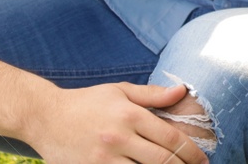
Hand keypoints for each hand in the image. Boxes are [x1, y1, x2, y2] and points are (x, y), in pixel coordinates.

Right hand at [24, 82, 207, 163]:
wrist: (44, 117)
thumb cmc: (86, 102)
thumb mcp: (120, 91)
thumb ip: (153, 95)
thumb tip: (182, 92)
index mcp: (130, 116)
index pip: (170, 138)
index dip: (191, 152)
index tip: (202, 160)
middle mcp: (119, 138)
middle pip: (161, 160)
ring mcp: (103, 158)